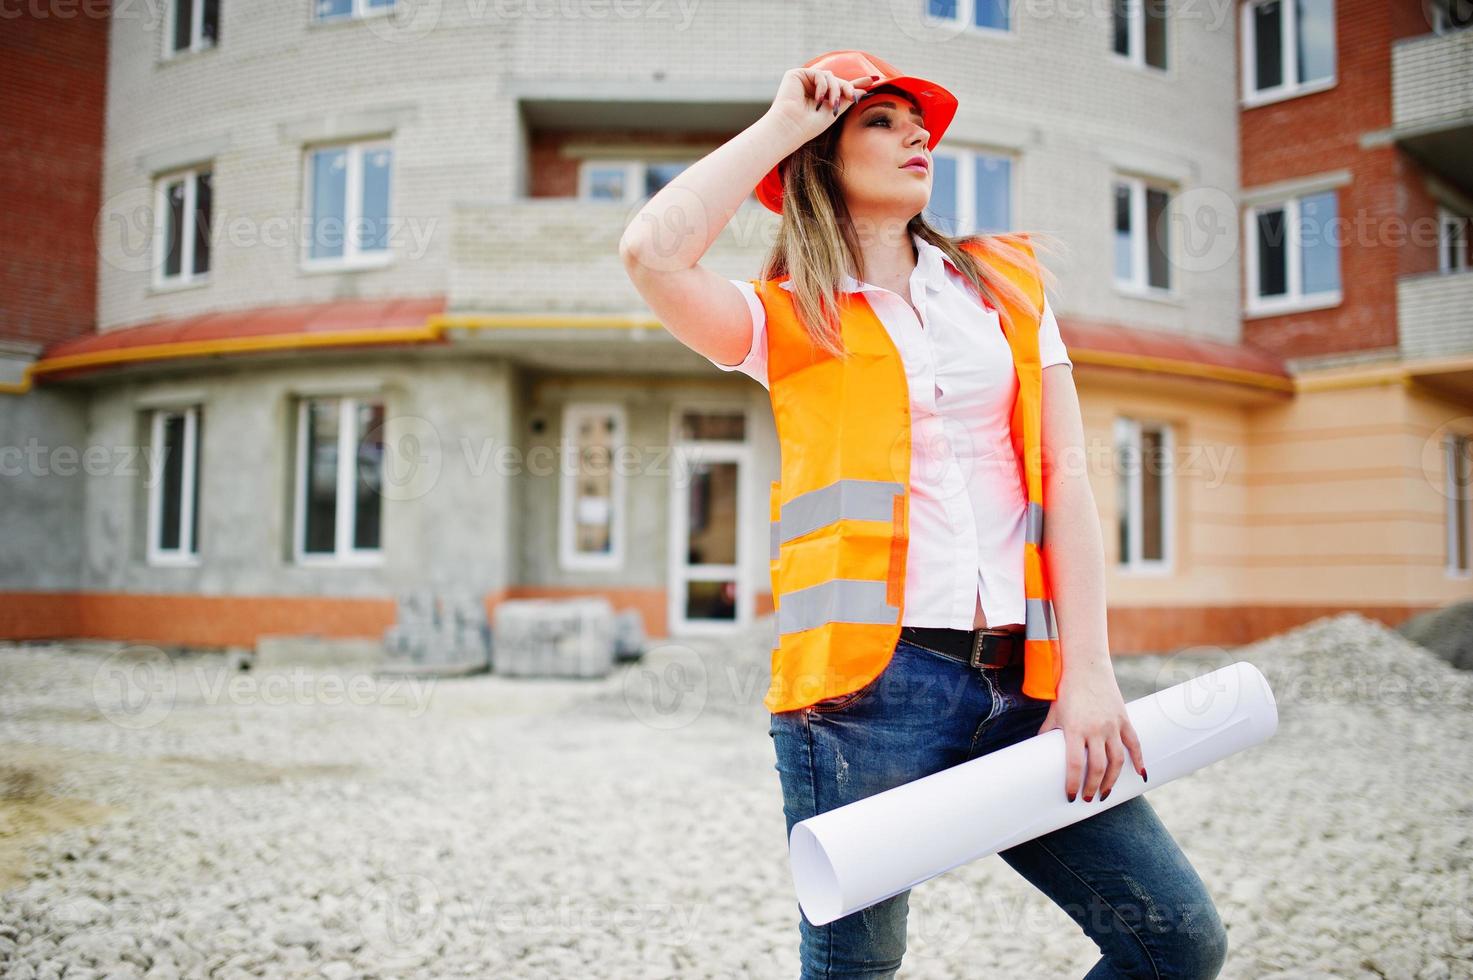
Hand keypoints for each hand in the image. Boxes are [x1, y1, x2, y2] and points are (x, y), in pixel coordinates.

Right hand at [765, 67, 879, 143]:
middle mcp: (811, 88)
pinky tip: (819, 99)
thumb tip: (862, 89)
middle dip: (846, 88)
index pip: (839, 87)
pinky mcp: (795, 74)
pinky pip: (819, 73)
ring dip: (835, 89)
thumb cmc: (809, 126)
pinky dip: (823, 85)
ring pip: (829, 75)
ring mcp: (803, 81)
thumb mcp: (834, 111)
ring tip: (833, 104)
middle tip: (853, 97)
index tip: (873, 80)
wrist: (791, 128)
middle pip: (836, 80)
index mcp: (819, 97)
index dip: (855, 83)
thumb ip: (847, 98)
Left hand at [1035, 662, 1146, 802]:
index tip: (1071, 797)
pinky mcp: (1124, 720)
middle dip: (1093, 787)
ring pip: (1117, 760)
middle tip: (1089, 799)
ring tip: (1105, 793)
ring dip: (1112, 780)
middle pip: (1097, 767)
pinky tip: (1140, 775)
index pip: (1074, 764)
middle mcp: (1095, 729)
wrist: (1087, 668)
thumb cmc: (1066, 691)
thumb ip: (1048, 733)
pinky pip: (1134, 744)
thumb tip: (1037, 753)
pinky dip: (1139, 760)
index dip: (1073, 783)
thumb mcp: (1054, 713)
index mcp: (1074, 728)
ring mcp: (1112, 725)